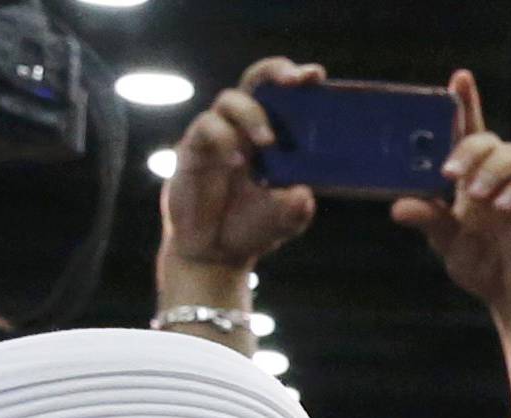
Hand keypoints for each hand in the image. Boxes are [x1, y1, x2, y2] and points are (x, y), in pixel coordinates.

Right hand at [160, 57, 322, 272]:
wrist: (216, 252)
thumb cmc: (252, 226)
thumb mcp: (284, 220)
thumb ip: (297, 208)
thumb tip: (305, 195)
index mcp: (271, 135)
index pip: (283, 97)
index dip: (297, 81)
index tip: (317, 76)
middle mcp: (243, 127)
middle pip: (256, 82)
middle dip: (275, 73)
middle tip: (295, 81)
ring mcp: (217, 134)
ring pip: (231, 101)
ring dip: (253, 115)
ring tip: (269, 142)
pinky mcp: (193, 149)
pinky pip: (207, 128)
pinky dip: (224, 139)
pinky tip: (237, 161)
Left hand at [393, 70, 510, 320]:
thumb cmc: (483, 267)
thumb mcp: (448, 243)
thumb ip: (429, 220)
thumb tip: (398, 207)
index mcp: (473, 176)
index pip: (468, 130)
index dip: (465, 102)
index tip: (459, 78)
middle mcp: (499, 174)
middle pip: (488, 139)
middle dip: (468, 149)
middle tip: (450, 174)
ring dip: (492, 170)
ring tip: (478, 198)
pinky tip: (503, 206)